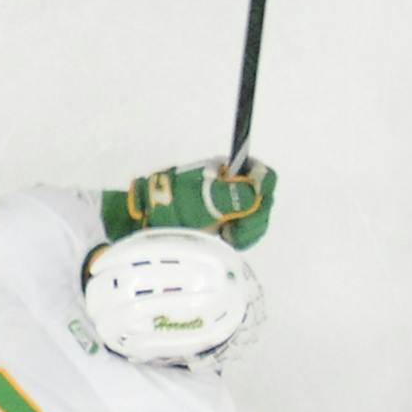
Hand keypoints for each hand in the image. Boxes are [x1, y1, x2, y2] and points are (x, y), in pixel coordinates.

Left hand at [114, 161, 276, 250]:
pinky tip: (227, 240)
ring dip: (248, 229)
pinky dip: (242, 238)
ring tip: (227, 234)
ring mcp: (230, 205)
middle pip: (264, 199)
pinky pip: (248, 232)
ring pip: (258, 218)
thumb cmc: (172, 205)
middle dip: (254, 215)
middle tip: (234, 226)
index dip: (263, 187)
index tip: (252, 205)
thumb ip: (233, 193)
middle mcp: (232, 186)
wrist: (147, 221)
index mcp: (227, 171)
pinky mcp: (227, 224)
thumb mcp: (203, 198)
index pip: (263, 173)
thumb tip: (259, 186)